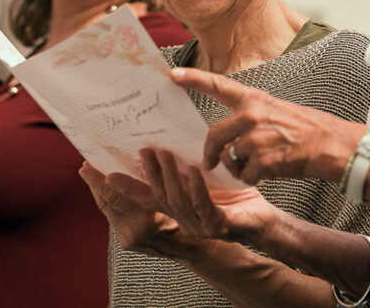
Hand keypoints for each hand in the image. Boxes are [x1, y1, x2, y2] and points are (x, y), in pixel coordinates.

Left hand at [79, 162, 197, 259]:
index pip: (114, 197)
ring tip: (92, 175)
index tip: (88, 166)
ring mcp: (128, 239)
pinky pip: (113, 218)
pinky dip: (109, 203)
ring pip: (107, 211)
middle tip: (84, 167)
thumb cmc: (187, 217)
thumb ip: (156, 184)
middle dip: (93, 184)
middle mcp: (133, 232)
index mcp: (146, 220)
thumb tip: (137, 160)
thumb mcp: (174, 197)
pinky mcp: (126, 243)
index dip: (99, 181)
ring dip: (99, 193)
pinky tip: (107, 191)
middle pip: (106, 204)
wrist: (188, 248)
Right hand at [134, 147, 282, 246]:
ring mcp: (199, 227)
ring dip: (170, 176)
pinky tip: (193, 170)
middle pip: (160, 196)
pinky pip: (203, 206)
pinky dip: (196, 187)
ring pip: (178, 201)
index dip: (127, 187)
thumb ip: (184, 168)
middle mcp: (184, 220)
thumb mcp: (204, 179)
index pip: (147, 198)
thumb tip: (166, 143)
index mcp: (178, 209)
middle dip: (151, 172)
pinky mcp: (218, 226)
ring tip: (165, 154)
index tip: (106, 173)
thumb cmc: (234, 197)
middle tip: (145, 150)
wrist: (263, 221)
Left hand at [170, 67, 364, 184]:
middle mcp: (252, 115)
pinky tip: (271, 172)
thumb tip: (232, 134)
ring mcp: (256, 138)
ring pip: (232, 159)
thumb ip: (251, 116)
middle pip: (214, 135)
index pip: (218, 86)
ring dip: (241, 167)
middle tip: (209, 163)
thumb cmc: (307, 129)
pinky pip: (245, 176)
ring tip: (264, 163)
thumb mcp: (276, 110)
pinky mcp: (263, 160)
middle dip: (210, 153)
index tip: (172, 74)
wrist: (332, 146)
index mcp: (254, 100)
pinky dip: (254, 179)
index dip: (193, 79)